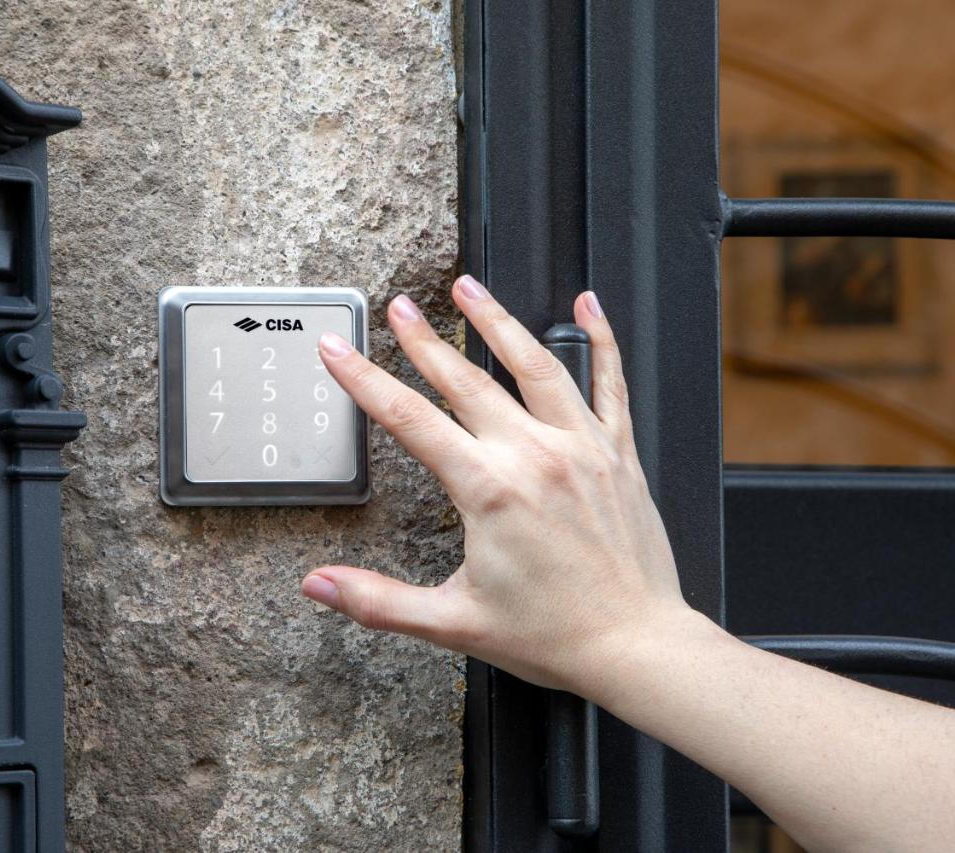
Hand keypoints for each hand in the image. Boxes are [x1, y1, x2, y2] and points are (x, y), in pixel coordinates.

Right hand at [301, 275, 692, 698]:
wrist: (637, 647)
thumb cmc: (554, 636)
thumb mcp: (453, 623)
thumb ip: (378, 600)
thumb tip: (318, 585)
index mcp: (490, 492)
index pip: (410, 420)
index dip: (365, 381)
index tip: (339, 351)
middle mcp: (536, 456)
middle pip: (466, 380)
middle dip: (423, 338)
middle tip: (397, 306)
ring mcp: (582, 447)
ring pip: (535, 364)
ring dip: (497, 321)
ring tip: (469, 286)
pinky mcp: (619, 453)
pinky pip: (610, 383)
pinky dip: (600, 339)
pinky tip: (587, 305)